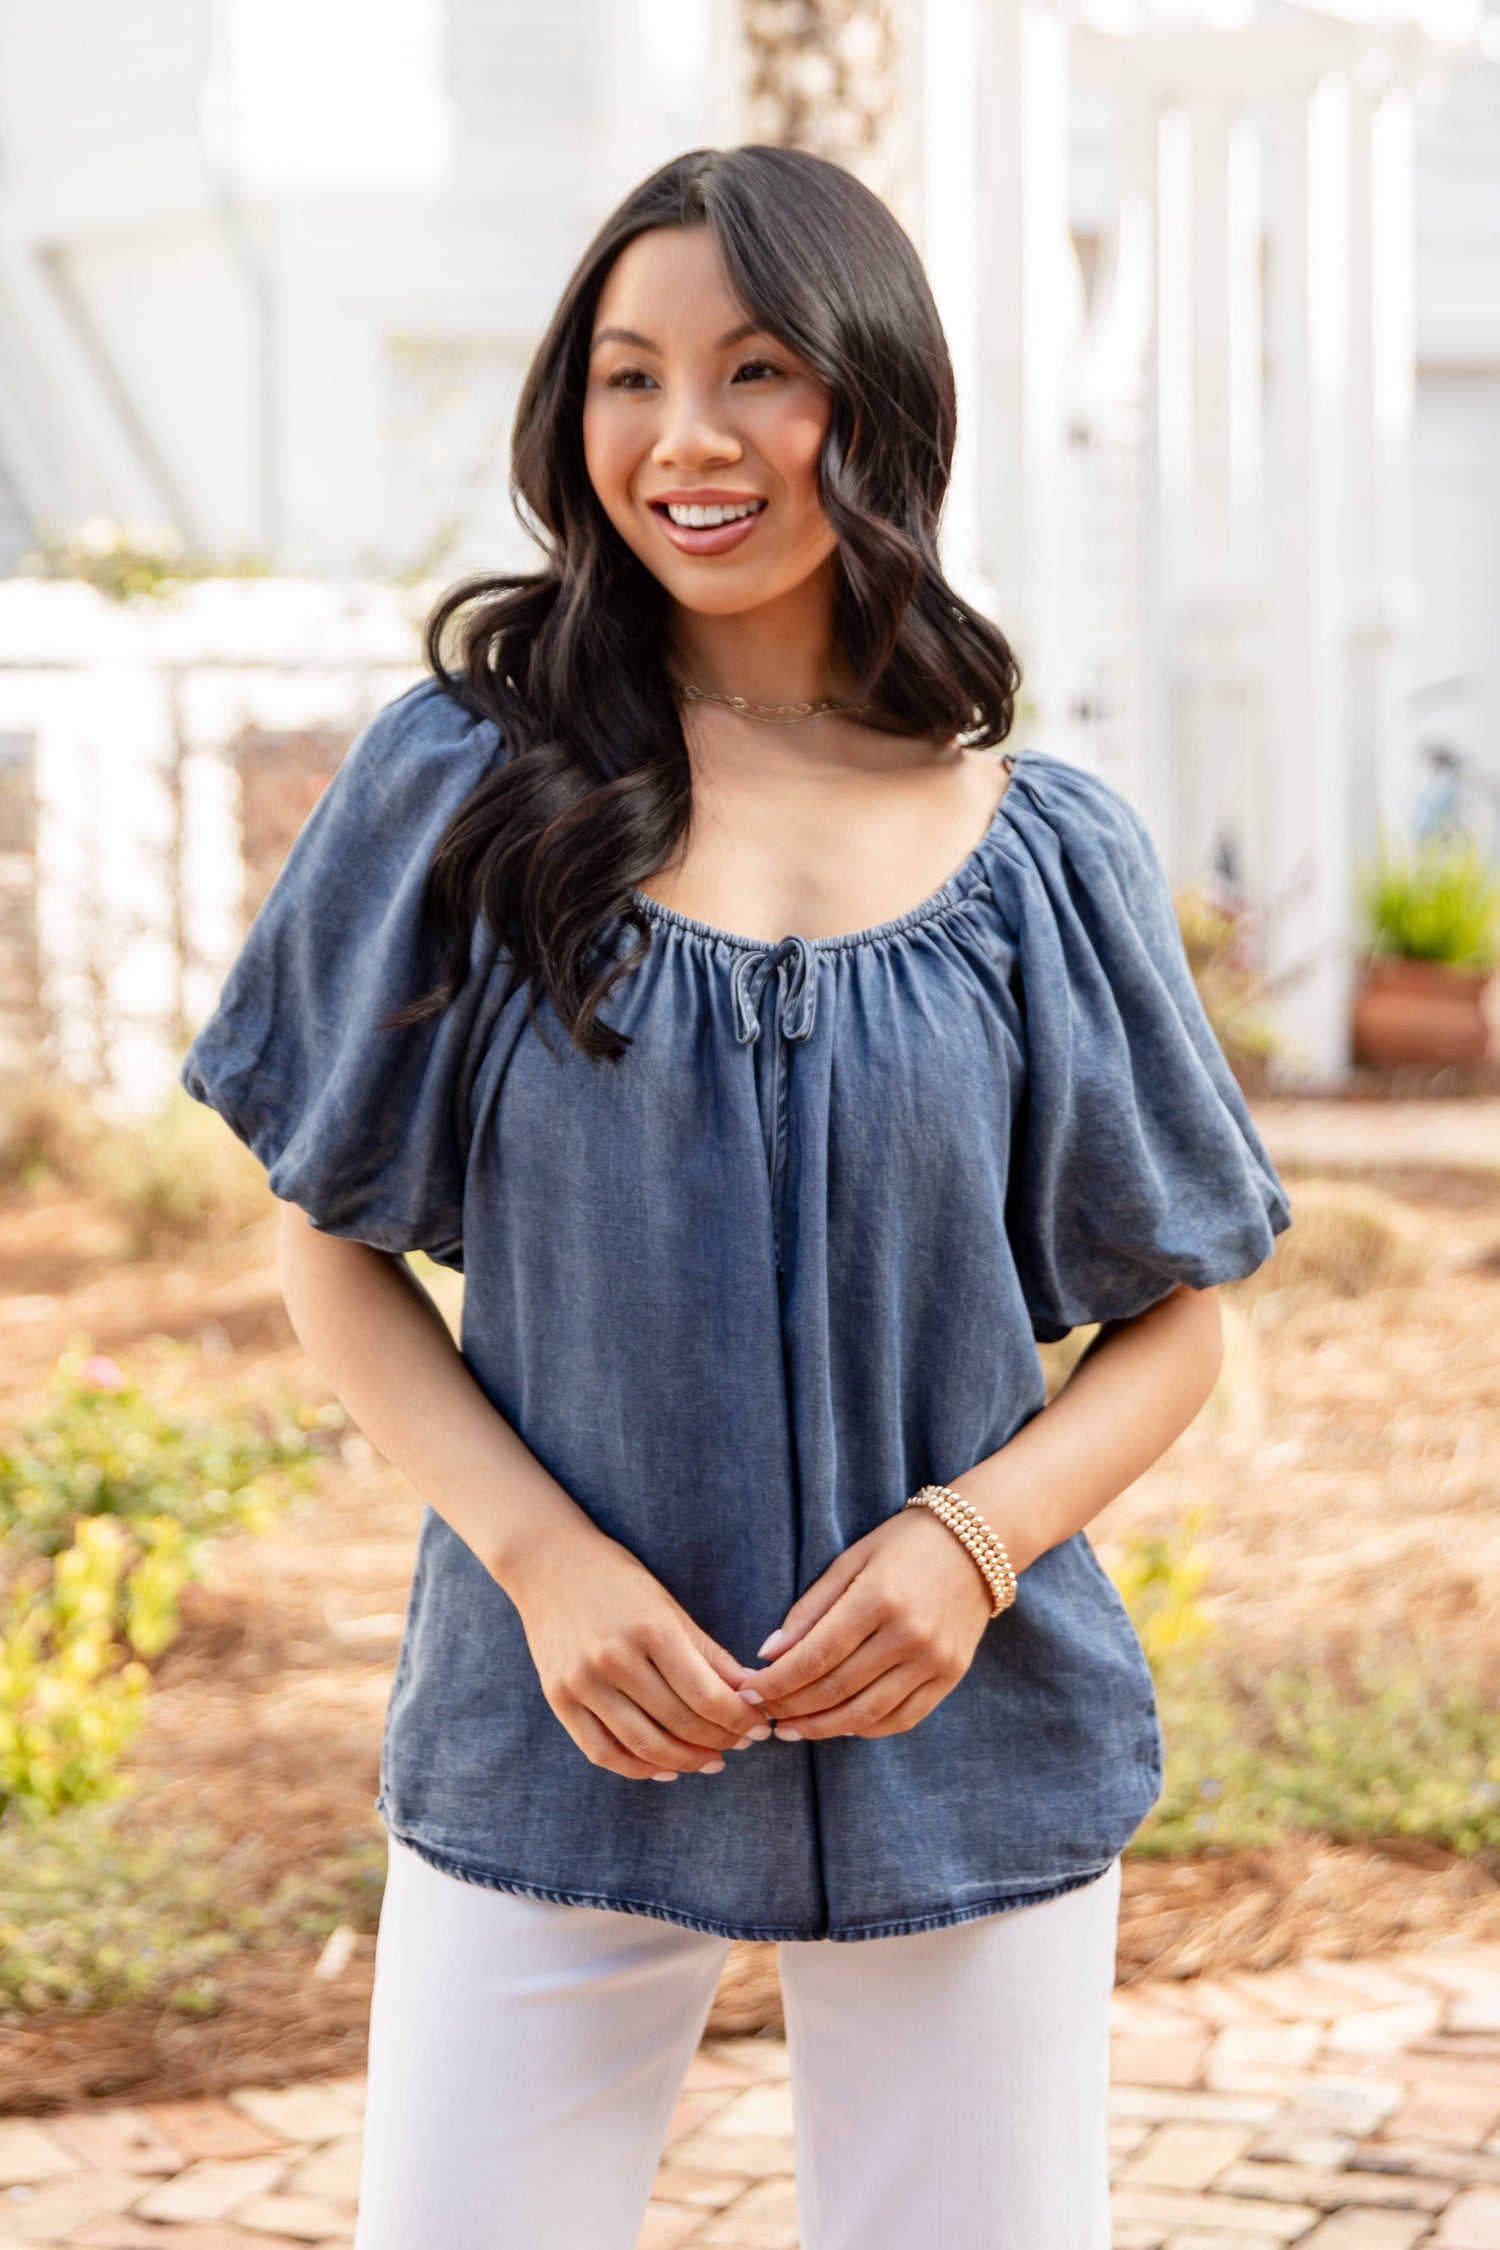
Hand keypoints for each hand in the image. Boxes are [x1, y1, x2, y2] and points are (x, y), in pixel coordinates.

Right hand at [507, 1524, 768, 1780]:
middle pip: (679, 1721)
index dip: (740, 1718)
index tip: (761, 1727)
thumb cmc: (618, 1581)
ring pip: (644, 1744)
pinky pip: (602, 1751)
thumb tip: (752, 1695)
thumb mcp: (669, 1608)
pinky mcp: (558, 1698)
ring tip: (711, 1761)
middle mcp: (613, 1658)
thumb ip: (710, 1655)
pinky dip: (638, 1768)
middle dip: (720, 1739)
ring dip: (685, 1761)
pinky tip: (666, 1769)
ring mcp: (581, 1681)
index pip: (706, 1694)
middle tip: (742, 1744)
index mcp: (650, 1628)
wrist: (548, 1562)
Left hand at [741, 1509, 992, 1741]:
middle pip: (837, 1688)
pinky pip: (903, 1718)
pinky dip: (866, 1728)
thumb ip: (810, 1608)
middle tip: (763, 1715)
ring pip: (867, 1713)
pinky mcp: (951, 1676)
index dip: (778, 1681)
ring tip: (791, 1729)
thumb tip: (770, 1655)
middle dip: (792, 1707)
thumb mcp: (851, 1561)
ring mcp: (934, 1660)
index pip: (816, 1656)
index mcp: (878, 1598)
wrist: (979, 1543)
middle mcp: (909, 1634)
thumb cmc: (903, 1544)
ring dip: (822, 1727)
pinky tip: (839, 1725)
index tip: (749, 1692)